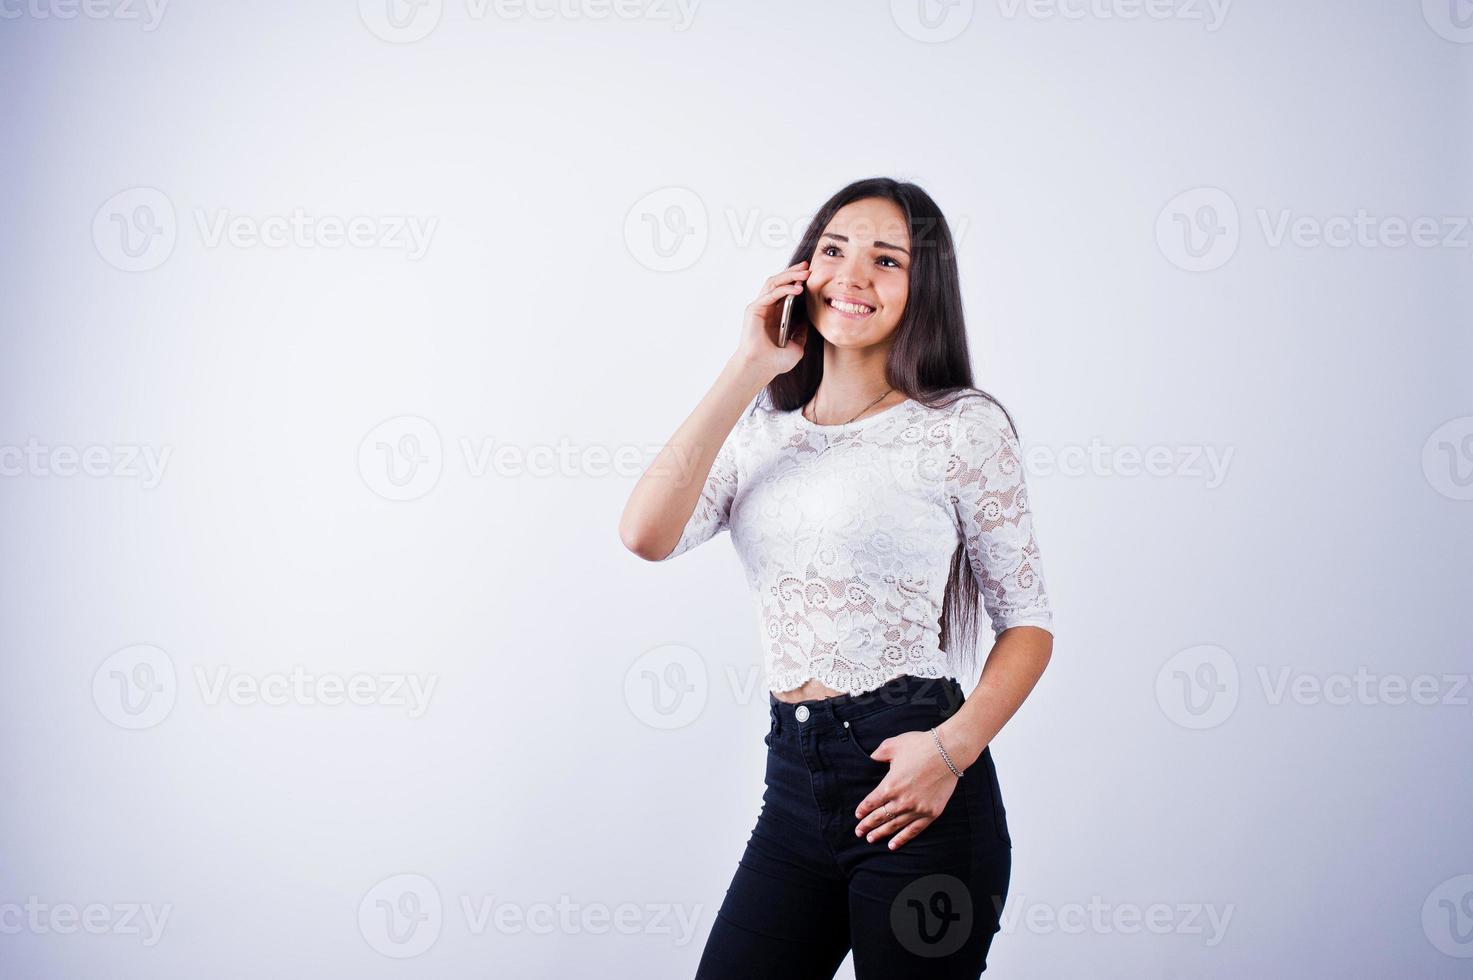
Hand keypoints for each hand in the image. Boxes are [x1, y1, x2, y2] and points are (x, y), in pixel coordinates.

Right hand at [731, 261, 809, 382]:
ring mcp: (759, 307)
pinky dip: (784, 289)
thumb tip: (808, 321)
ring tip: (805, 273)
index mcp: (774, 315)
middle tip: (808, 266)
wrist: (761, 369)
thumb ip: (801, 333)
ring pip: (774, 283)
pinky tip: (797, 289)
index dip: (796, 280)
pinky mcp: (754, 309)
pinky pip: (770, 294)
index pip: (785, 290)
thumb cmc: (774, 361)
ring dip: (790, 276)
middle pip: (779, 282)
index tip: (811, 274)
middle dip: (794, 272)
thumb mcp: (796, 346)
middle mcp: (766, 308)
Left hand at [853, 729, 961, 849]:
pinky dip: (902, 838)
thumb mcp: (893, 745)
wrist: (948, 752)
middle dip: (867, 826)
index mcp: (889, 785)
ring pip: (894, 826)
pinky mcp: (930, 813)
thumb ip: (879, 754)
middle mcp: (901, 801)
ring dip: (881, 833)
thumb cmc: (920, 746)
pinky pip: (913, 830)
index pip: (871, 802)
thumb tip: (872, 758)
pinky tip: (893, 845)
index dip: (863, 810)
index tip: (858, 815)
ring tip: (871, 839)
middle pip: (879, 817)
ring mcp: (916, 809)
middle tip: (859, 832)